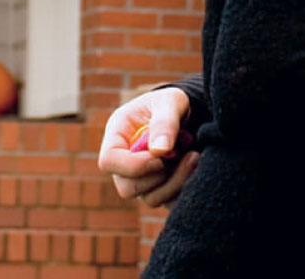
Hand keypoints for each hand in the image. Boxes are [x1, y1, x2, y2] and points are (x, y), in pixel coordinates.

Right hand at [97, 87, 199, 205]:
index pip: (108, 162)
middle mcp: (124, 162)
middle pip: (127, 187)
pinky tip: (195, 167)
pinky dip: (184, 188)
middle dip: (158, 175)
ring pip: (150, 198)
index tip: (162, 155)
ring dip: (175, 181)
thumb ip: (165, 122)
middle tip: (182, 154)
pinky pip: (169, 201)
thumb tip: (160, 151)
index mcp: (117, 136)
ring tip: (194, 156)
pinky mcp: (159, 188)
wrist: (188, 112)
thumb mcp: (170, 101)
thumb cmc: (172, 103)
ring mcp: (141, 178)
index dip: (133, 165)